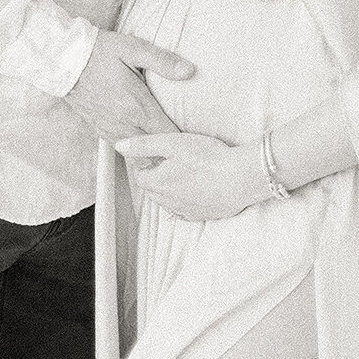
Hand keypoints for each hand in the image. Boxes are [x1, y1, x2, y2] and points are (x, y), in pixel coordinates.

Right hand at [64, 30, 193, 144]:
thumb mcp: (132, 48)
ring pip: (139, 156)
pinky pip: (124, 150)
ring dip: (155, 153)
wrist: (64, 61)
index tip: (198, 136)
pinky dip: (137, 151)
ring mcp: (112, 130)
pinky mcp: (101, 131)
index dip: (185, 140)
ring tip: (170, 148)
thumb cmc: (100, 52)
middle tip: (188, 145)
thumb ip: (162, 61)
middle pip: (156, 152)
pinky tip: (145, 140)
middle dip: (173, 151)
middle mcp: (125, 124)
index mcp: (137, 106)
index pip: (169, 136)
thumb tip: (189, 71)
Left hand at [116, 130, 265, 220]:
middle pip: (153, 190)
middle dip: (157, 177)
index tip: (157, 153)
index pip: (141, 176)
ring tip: (186, 171)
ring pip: (169, 201)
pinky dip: (186, 199)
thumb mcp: (172, 143)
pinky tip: (198, 187)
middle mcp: (168, 202)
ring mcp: (186, 211)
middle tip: (172, 160)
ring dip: (171, 189)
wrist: (240, 178)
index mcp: (159, 183)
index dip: (146, 163)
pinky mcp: (202, 216)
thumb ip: (144, 144)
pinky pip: (186, 210)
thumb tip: (119, 145)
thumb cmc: (207, 157)